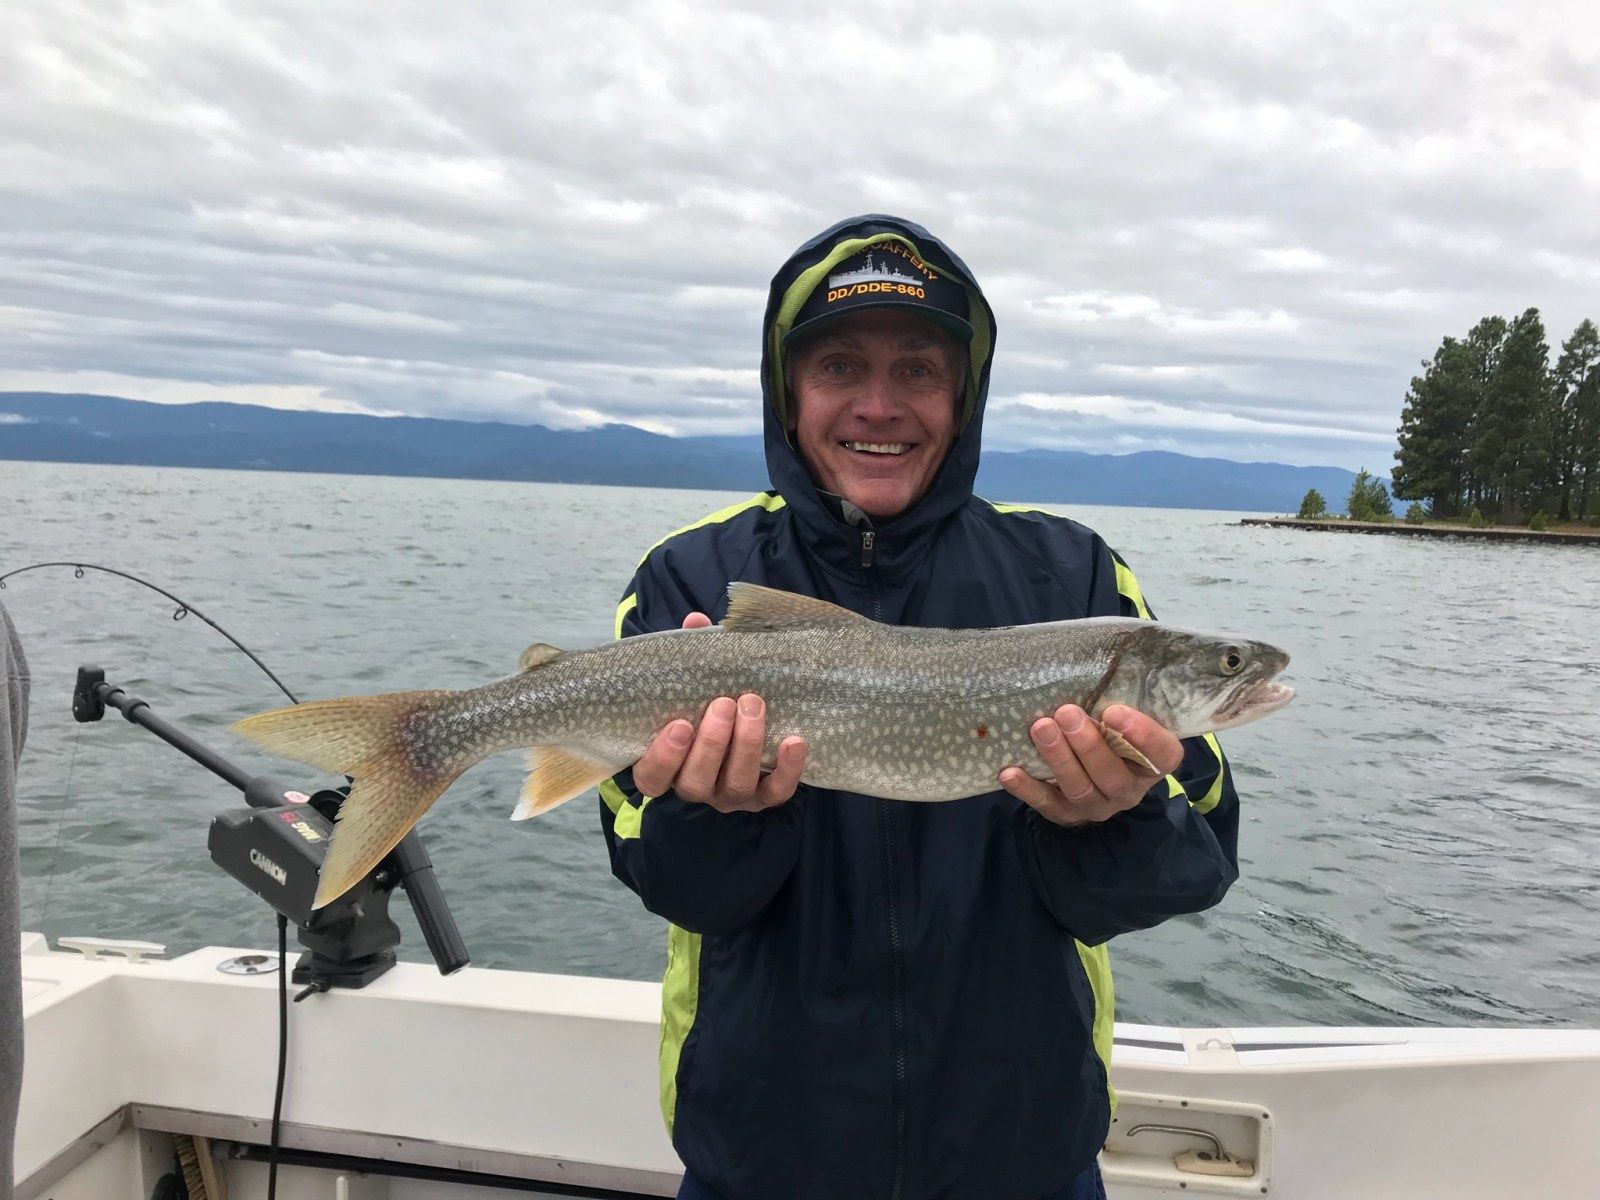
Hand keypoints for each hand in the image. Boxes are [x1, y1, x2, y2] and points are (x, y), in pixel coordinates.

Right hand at [631, 611, 807, 811]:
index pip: (652, 776)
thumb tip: (695, 622)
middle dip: (713, 743)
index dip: (664, 756)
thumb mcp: (693, 684)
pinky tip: (794, 740)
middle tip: (725, 704)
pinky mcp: (764, 797)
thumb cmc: (705, 702)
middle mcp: (696, 785)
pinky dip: (787, 770)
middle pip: (696, 780)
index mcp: (667, 764)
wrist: (743, 728)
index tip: (680, 724)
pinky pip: (776, 792)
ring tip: (753, 706)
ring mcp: (730, 795)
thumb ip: (690, 659)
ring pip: (736, 785)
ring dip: (747, 746)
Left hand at [999, 704, 1182, 828]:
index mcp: (1151, 763)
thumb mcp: (1120, 718)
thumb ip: (1114, 702)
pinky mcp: (1067, 814)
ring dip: (1059, 759)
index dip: (1142, 735)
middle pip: (1113, 776)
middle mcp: (1129, 789)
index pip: (1162, 754)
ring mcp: (1098, 805)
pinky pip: (1047, 804)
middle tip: (1066, 713)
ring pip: (1081, 790)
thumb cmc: (1108, 732)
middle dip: (1088, 745)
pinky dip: (1028, 789)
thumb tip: (1089, 664)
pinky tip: (1009, 772)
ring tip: (1041, 728)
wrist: (1090, 774)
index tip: (1113, 710)